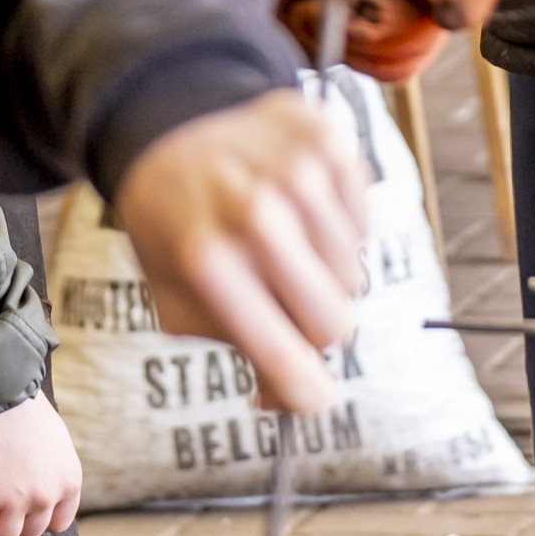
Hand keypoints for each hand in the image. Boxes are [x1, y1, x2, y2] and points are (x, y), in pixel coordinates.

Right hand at [0, 393, 85, 535]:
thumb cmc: (21, 408)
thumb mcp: (54, 441)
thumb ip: (51, 473)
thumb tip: (39, 496)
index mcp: (68, 480)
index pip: (58, 523)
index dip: (37, 516)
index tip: (23, 508)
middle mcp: (47, 494)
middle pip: (30, 532)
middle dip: (14, 519)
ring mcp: (16, 499)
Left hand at [109, 91, 370, 418]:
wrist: (171, 134)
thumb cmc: (175, 229)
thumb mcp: (179, 301)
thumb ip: (238, 351)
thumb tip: (290, 399)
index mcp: (209, 263)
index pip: (284, 354)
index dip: (308, 393)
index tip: (318, 401)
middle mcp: (256, 214)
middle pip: (333, 321)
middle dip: (313, 328)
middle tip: (286, 306)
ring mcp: (297, 172)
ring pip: (352, 273)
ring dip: (323, 273)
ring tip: (282, 247)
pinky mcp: (327, 142)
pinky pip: (363, 225)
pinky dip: (337, 230)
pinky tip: (299, 212)